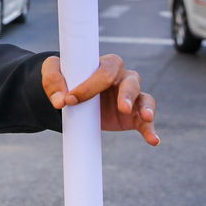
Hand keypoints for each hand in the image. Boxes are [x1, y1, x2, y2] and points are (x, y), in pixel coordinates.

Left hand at [41, 53, 158, 145]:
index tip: (70, 99)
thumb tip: (60, 101)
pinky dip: (150, 130)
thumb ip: (53, 81)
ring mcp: (131, 98)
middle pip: (132, 82)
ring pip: (145, 99)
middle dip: (127, 94)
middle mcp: (124, 78)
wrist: (72, 97)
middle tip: (121, 107)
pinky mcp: (132, 116)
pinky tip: (153, 140)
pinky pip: (145, 122)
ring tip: (145, 117)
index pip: (105, 72)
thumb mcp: (53, 72)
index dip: (90, 85)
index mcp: (107, 65)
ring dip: (146, 108)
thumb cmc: (66, 78)